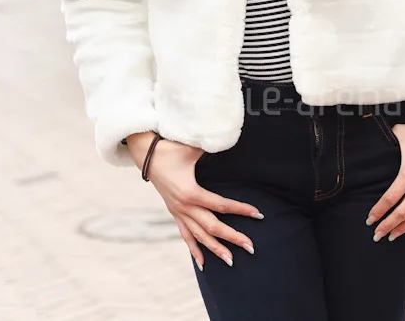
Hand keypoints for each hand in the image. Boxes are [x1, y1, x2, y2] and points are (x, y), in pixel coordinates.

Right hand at [126, 133, 262, 270]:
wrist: (146, 154)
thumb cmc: (170, 149)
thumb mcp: (191, 148)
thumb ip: (211, 147)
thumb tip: (228, 141)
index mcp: (191, 192)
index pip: (221, 205)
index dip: (241, 210)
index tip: (258, 214)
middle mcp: (185, 206)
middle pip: (213, 227)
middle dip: (233, 237)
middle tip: (251, 247)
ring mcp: (178, 212)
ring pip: (199, 236)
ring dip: (215, 249)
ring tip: (231, 261)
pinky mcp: (174, 213)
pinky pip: (185, 235)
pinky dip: (194, 250)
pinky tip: (203, 264)